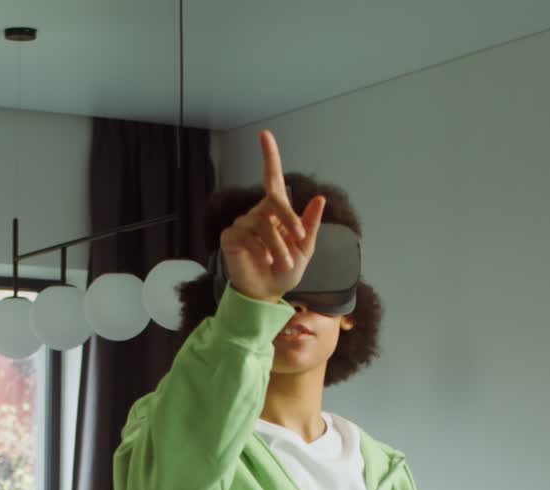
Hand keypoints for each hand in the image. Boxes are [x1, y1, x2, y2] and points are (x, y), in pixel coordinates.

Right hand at [219, 129, 324, 302]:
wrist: (267, 294)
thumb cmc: (284, 271)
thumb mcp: (304, 251)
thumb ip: (310, 226)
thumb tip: (319, 198)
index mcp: (277, 213)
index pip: (272, 179)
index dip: (269, 156)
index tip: (265, 134)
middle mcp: (258, 213)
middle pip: (274, 204)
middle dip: (290, 221)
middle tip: (300, 241)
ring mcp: (242, 224)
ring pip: (262, 224)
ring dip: (278, 246)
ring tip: (282, 263)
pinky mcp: (230, 238)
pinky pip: (246, 236)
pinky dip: (260, 251)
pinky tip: (264, 261)